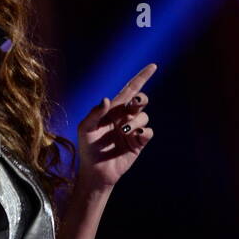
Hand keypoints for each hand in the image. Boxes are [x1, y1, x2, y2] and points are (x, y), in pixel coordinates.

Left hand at [75, 64, 156, 189]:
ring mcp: (133, 130)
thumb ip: (94, 113)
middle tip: (133, 105)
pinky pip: (149, 132)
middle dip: (140, 99)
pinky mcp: (139, 143)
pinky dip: (144, 133)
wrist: (95, 172)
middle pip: (140, 100)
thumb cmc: (87, 148)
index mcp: (112, 110)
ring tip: (123, 132)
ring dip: (135, 122)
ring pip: (144, 116)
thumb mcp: (85, 129)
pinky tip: (135, 137)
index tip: (153, 66)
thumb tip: (106, 99)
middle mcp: (124, 117)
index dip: (141, 78)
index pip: (129, 90)